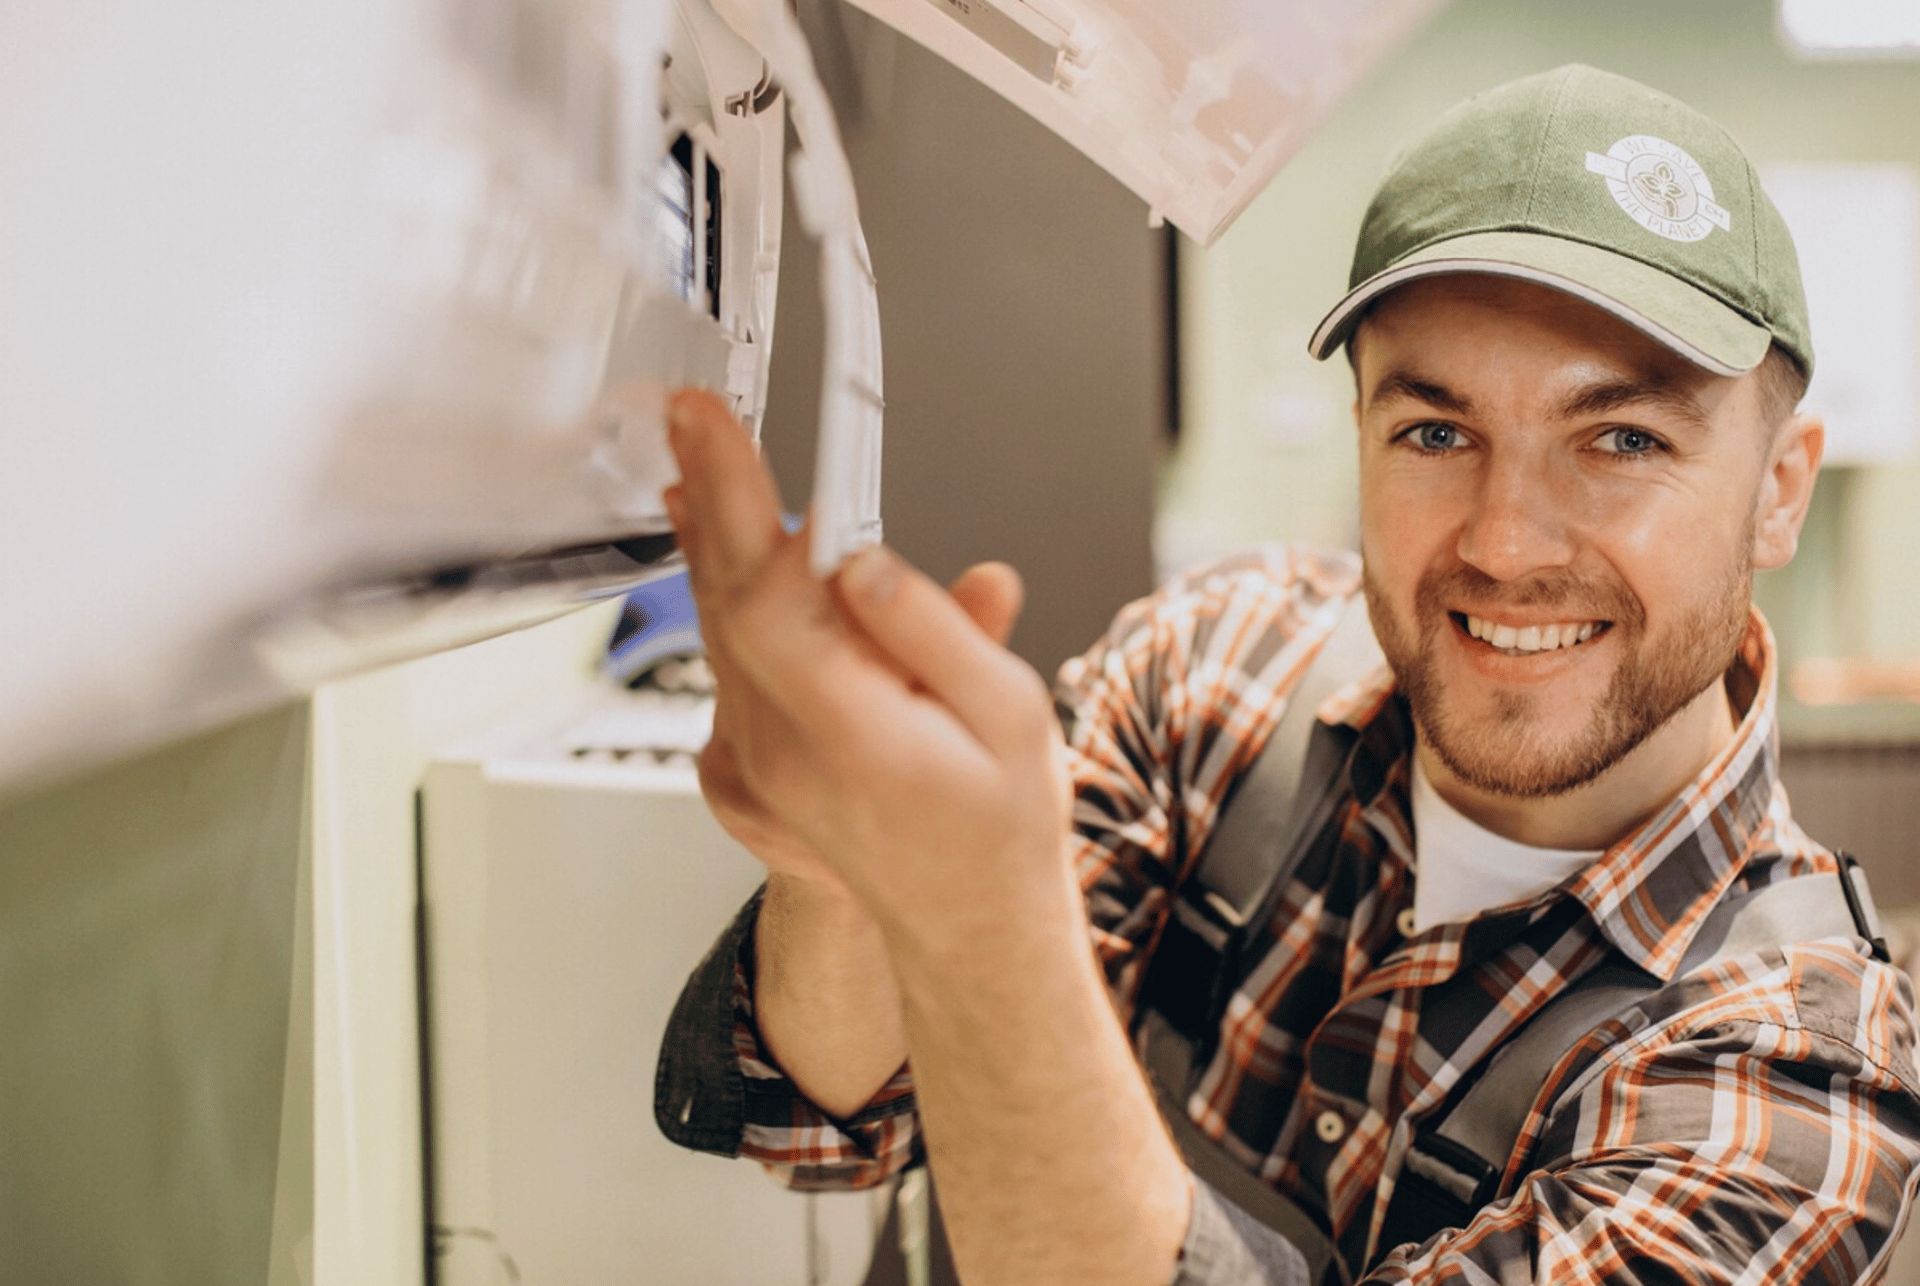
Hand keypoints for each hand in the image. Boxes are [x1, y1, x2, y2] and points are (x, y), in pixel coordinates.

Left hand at [662, 389, 1071, 943]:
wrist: (969, 922)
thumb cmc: (1000, 823)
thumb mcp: (1008, 714)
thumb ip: (934, 629)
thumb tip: (861, 560)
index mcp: (850, 731)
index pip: (766, 595)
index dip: (734, 501)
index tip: (715, 428)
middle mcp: (784, 747)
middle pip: (725, 599)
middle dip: (709, 495)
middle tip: (694, 417)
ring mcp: (758, 758)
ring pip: (719, 627)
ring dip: (710, 540)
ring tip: (700, 462)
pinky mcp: (753, 758)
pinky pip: (728, 660)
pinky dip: (726, 595)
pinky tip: (728, 555)